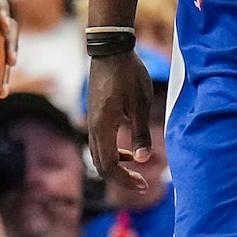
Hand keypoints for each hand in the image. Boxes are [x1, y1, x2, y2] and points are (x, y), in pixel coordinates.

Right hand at [87, 51, 165, 203]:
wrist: (111, 51)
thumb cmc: (129, 75)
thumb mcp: (141, 104)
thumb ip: (141, 133)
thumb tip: (143, 160)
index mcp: (103, 126)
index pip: (109, 165)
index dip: (125, 179)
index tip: (144, 185)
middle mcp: (93, 127)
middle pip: (101, 165)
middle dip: (121, 179)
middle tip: (142, 185)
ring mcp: (91, 122)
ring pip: (98, 156)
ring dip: (116, 168)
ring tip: (137, 174)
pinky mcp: (95, 116)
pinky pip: (99, 144)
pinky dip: (112, 154)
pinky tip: (129, 154)